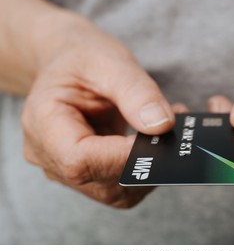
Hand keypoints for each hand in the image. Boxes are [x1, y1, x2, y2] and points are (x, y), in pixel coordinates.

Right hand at [21, 19, 181, 207]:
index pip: (81, 160)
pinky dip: (146, 167)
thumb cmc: (84, 58)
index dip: (125, 156)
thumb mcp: (109, 62)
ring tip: (166, 133)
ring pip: (117, 192)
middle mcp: (51, 156)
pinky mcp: (89, 172)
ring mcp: (68, 169)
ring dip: (150, 168)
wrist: (72, 65)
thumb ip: (136, 92)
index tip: (160, 135)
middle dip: (146, 163)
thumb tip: (162, 126)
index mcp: (43, 123)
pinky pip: (121, 183)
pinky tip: (155, 141)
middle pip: (102, 182)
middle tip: (173, 133)